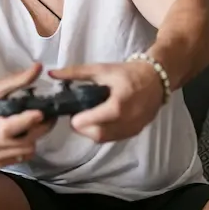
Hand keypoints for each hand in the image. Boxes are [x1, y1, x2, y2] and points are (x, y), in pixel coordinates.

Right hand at [0, 63, 54, 167]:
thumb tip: (39, 67)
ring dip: (36, 137)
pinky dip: (28, 147)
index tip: (40, 112)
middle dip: (40, 128)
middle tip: (48, 116)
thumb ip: (15, 80)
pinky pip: (23, 158)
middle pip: (21, 141)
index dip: (25, 121)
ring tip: (36, 125)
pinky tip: (25, 136)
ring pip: (26, 151)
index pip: (5, 128)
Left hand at [47, 61, 166, 142]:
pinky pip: (114, 138)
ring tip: (88, 118)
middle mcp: (128, 119)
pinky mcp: (135, 132)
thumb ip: (75, 73)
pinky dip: (103, 133)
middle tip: (77, 117)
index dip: (79, 120)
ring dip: (92, 132)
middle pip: (97, 134)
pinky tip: (100, 121)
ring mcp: (133, 128)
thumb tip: (51, 74)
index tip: (72, 114)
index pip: (94, 121)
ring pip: (105, 139)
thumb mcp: (101, 70)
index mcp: (118, 103)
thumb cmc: (127, 73)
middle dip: (83, 128)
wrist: (157, 78)